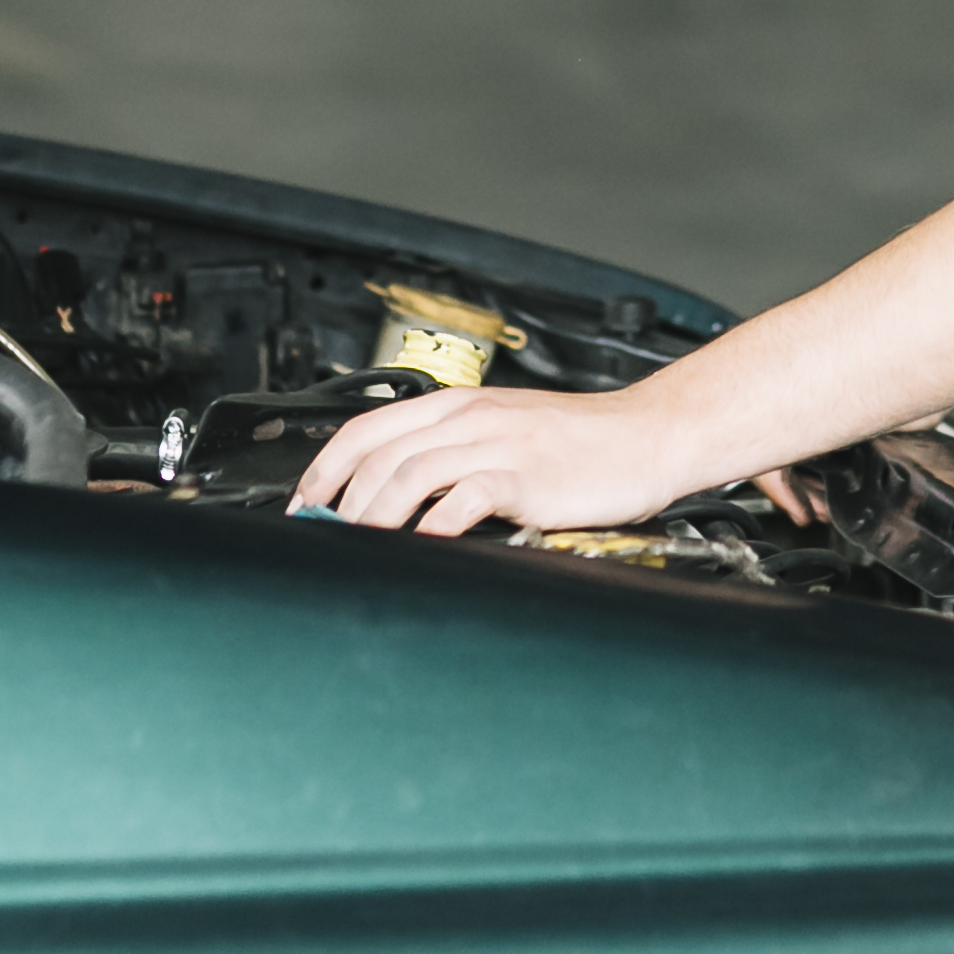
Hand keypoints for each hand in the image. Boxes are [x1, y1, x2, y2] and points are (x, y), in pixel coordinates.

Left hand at [294, 383, 706, 535]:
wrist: (649, 436)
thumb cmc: (584, 443)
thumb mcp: (508, 434)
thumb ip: (457, 454)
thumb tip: (403, 496)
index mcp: (460, 407)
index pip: (368, 427)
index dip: (324, 467)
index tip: (304, 504)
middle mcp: (472, 419)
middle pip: (379, 454)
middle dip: (337, 501)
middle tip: (320, 538)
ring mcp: (499, 445)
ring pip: (411, 472)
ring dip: (372, 514)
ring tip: (355, 546)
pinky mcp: (527, 476)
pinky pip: (467, 495)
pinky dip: (435, 521)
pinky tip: (420, 544)